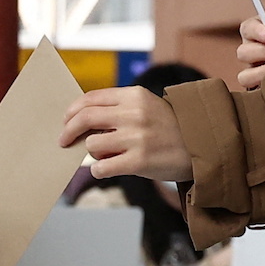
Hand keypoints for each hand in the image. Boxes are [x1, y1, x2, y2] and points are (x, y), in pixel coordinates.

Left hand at [58, 86, 192, 184]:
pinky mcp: (139, 162)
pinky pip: (101, 167)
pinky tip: (107, 168)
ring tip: (107, 155)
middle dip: (68, 131)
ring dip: (93, 152)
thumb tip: (81, 121)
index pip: (91, 98)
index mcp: (135, 96)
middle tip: (63, 141)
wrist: (201, 147)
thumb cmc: (169, 129)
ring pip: (92, 144)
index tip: (66, 121)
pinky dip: (99, 169)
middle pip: (85, 118)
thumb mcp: (147, 107)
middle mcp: (135, 114)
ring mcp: (137, 138)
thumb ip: (119, 108)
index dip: (72, 110)